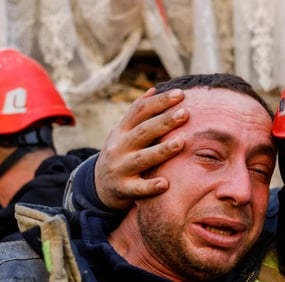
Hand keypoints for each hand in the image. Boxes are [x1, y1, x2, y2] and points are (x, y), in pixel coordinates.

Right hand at [95, 87, 188, 209]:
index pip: (139, 110)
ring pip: (142, 158)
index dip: (160, 101)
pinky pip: (138, 189)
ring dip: (161, 150)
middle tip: (186, 113)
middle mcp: (119, 147)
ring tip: (180, 142)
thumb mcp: (123, 132)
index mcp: (121, 130)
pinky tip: (165, 184)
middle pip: (143, 131)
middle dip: (165, 122)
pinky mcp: (123, 189)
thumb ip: (137, 114)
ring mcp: (120, 168)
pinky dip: (150, 186)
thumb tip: (154, 89)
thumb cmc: (120, 154)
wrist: (98, 186)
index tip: (180, 94)